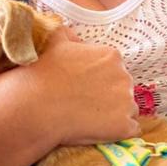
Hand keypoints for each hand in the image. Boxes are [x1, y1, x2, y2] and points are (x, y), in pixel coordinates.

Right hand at [34, 30, 140, 146]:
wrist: (36, 106)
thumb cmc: (44, 74)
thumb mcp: (55, 41)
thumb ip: (69, 34)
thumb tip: (75, 38)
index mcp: (111, 56)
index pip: (115, 69)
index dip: (100, 80)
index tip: (84, 87)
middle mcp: (124, 77)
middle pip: (123, 88)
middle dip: (109, 95)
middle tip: (86, 103)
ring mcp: (126, 103)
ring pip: (128, 109)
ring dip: (115, 113)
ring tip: (91, 118)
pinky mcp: (124, 126)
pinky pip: (130, 129)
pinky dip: (119, 131)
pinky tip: (100, 130)